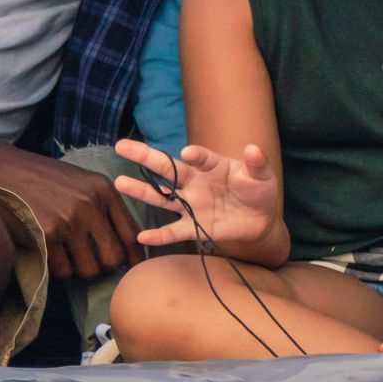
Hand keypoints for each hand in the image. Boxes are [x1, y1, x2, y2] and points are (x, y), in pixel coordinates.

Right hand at [0, 137, 143, 279]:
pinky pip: (63, 270)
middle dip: (103, 266)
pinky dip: (56, 268)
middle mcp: (91, 204)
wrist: (2, 170)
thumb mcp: (82, 183)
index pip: (131, 234)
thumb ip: (104, 208)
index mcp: (104, 190)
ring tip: (65, 254)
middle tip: (90, 262)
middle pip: (113, 258)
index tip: (132, 270)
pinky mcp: (46, 235)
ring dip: (77, 268)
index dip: (134, 258)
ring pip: (88, 269)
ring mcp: (68, 220)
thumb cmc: (43, 180)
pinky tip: (49, 252)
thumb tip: (126, 247)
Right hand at [113, 138, 283, 258]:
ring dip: (141, 191)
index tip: (188, 153)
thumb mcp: (262, 175)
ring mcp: (192, 204)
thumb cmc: (259, 190)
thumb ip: (257, 163)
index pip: (201, 158)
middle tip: (122, 145)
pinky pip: (174, 231)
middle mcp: (196, 182)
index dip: (196, 155)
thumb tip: (253, 149)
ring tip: (120, 183)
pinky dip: (158, 235)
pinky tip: (142, 236)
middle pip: (167, 169)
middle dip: (145, 157)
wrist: (261, 219)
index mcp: (212, 166)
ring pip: (162, 197)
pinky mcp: (195, 227)